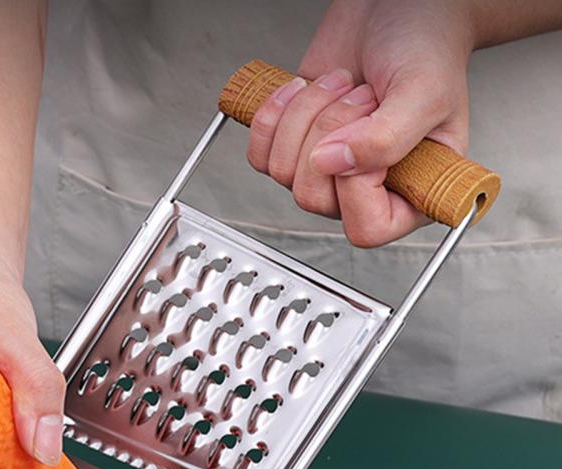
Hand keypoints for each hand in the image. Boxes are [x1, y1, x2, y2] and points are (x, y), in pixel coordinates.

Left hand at [246, 0, 474, 245]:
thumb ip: (386, 140)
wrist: (396, 7)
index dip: (355, 187)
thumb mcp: (424, 91)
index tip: (366, 135)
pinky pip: (260, 155)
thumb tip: (331, 166)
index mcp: (412, 191)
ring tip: (342, 83)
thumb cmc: (427, 46)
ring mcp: (327, 172)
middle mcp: (366, 190)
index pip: (366, 229)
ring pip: (284, 173)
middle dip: (328, 134)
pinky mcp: (295, 148)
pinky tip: (305, 88)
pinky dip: (275, 115)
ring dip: (306, 116)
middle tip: (360, 96)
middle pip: (313, 198)